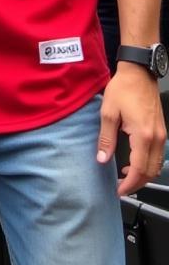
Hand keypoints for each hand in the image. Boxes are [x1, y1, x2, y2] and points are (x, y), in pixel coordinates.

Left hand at [96, 64, 166, 195]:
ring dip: (143, 175)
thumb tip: (102, 159)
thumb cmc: (123, 89)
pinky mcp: (161, 131)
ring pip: (156, 166)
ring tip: (125, 177)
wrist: (138, 74)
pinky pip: (158, 156)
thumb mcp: (108, 113)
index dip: (128, 184)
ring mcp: (162, 135)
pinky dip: (147, 164)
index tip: (118, 190)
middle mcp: (157, 139)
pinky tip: (133, 162)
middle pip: (151, 172)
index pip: (139, 170)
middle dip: (136, 184)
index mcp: (143, 136)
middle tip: (121, 187)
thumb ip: (106, 139)